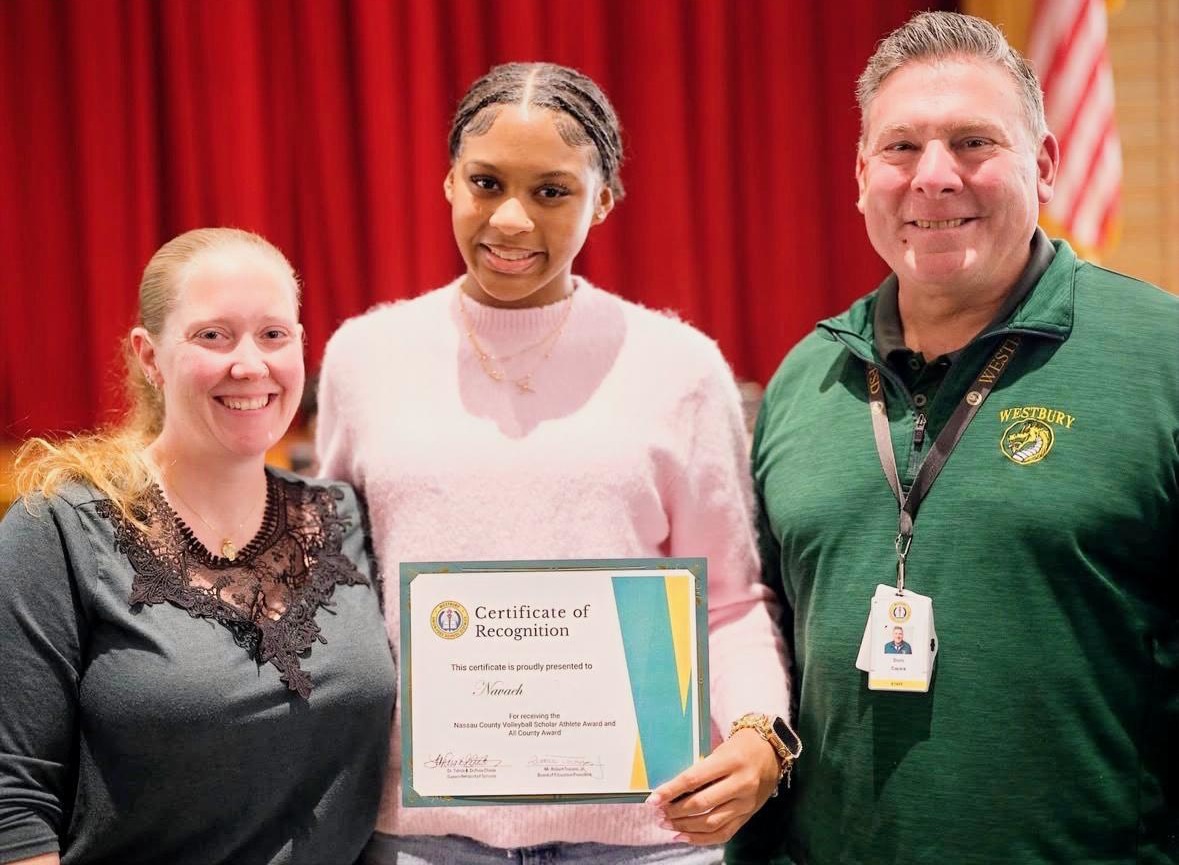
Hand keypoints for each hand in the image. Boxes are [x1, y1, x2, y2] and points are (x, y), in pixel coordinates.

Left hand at [645, 728, 781, 844]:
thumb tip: (671, 791)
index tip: (652, 799)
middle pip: (701, 804)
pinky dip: (700, 839)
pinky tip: (683, 837)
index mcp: (730, 762)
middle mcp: (741, 784)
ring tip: (666, 825)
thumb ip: (700, 771)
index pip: (694, 779)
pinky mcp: (748, 816)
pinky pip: (723, 833)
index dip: (670, 791)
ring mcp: (746, 803)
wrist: (772, 752)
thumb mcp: (720, 751)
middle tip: (657, 814)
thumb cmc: (740, 747)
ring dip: (684, 827)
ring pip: (710, 823)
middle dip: (675, 812)